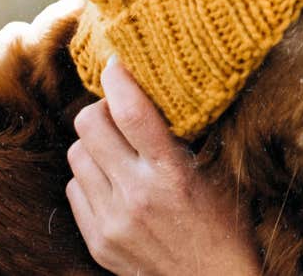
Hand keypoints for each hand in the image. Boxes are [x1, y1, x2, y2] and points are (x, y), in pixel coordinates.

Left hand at [67, 57, 261, 275]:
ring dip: (94, 145)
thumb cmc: (227, 222)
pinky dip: (91, 178)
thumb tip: (161, 85)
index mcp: (173, 174)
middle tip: (120, 112)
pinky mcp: (98, 241)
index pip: (132, 112)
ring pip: (76, 154)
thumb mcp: (218, 172)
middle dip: (102, 109)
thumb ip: (187, 135)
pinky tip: (116, 183)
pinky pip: (75, 188)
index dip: (119, 78)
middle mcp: (137, 196)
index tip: (119, 62)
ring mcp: (112, 221)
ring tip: (120, 151)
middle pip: (89, 125)